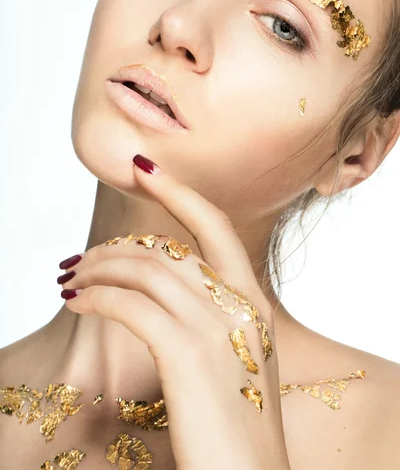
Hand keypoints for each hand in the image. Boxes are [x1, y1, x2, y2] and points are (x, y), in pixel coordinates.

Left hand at [58, 154, 290, 469]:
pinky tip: (77, 301)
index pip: (214, 225)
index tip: (143, 168)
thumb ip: (211, 318)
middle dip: (116, 245)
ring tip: (70, 280)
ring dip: (98, 269)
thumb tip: (164, 293)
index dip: (177, 191)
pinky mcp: (187, 354)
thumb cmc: (238, 426)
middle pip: (167, 248)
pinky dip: (98, 296)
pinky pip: (130, 304)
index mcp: (253, 302)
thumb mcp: (235, 359)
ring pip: (144, 270)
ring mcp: (216, 326)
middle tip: (80, 259)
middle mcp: (239, 303)